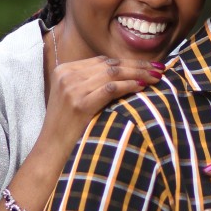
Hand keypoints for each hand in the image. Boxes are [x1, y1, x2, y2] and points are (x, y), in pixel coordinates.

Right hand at [42, 55, 165, 158]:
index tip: (149, 65)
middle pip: (109, 64)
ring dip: (138, 74)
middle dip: (137, 66)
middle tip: (160, 69)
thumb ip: (91, 83)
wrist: (51, 150)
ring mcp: (72, 88)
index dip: (128, 61)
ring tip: (156, 77)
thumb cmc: (67, 127)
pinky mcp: (80, 103)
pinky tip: (142, 87)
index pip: (102, 60)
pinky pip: (110, 89)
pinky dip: (128, 86)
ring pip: (112, 73)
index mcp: (64, 70)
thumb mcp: (74, 97)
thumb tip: (126, 73)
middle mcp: (67, 75)